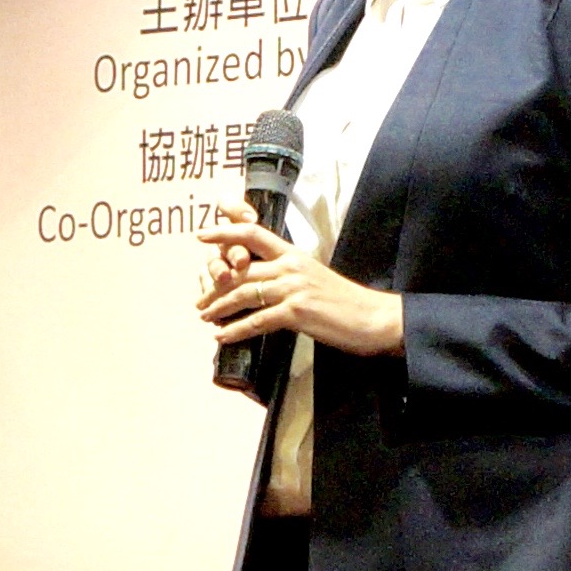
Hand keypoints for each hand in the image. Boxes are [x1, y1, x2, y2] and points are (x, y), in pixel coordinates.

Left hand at [196, 203, 404, 357]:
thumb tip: (264, 286)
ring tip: (206, 319)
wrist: (372, 318)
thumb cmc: (344, 302)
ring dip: (219, 307)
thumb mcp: (313, 278)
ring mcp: (293, 287)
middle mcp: (291, 266)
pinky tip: (223, 337)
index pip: (253, 234)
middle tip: (199, 302)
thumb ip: (288, 276)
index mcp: (293, 254)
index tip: (202, 236)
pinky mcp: (297, 311)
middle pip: (241, 269)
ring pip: (244, 293)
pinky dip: (236, 330)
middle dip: (214, 286)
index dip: (225, 232)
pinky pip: (257, 320)